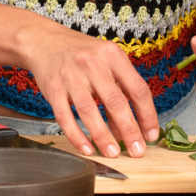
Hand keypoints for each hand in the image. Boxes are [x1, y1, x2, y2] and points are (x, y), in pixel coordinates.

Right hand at [26, 29, 160, 160]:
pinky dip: (76, 136)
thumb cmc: (81, 54)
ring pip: (89, 111)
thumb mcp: (106, 62)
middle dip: (129, 130)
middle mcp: (92, 64)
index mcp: (112, 55)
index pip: (137, 88)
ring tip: (113, 153)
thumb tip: (129, 128)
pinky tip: (87, 148)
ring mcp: (71, 76)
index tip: (151, 134)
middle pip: (116, 101)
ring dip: (103, 136)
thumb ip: (119, 90)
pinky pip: (65, 117)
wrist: (45, 41)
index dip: (147, 115)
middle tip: (137, 151)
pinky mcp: (53, 89)